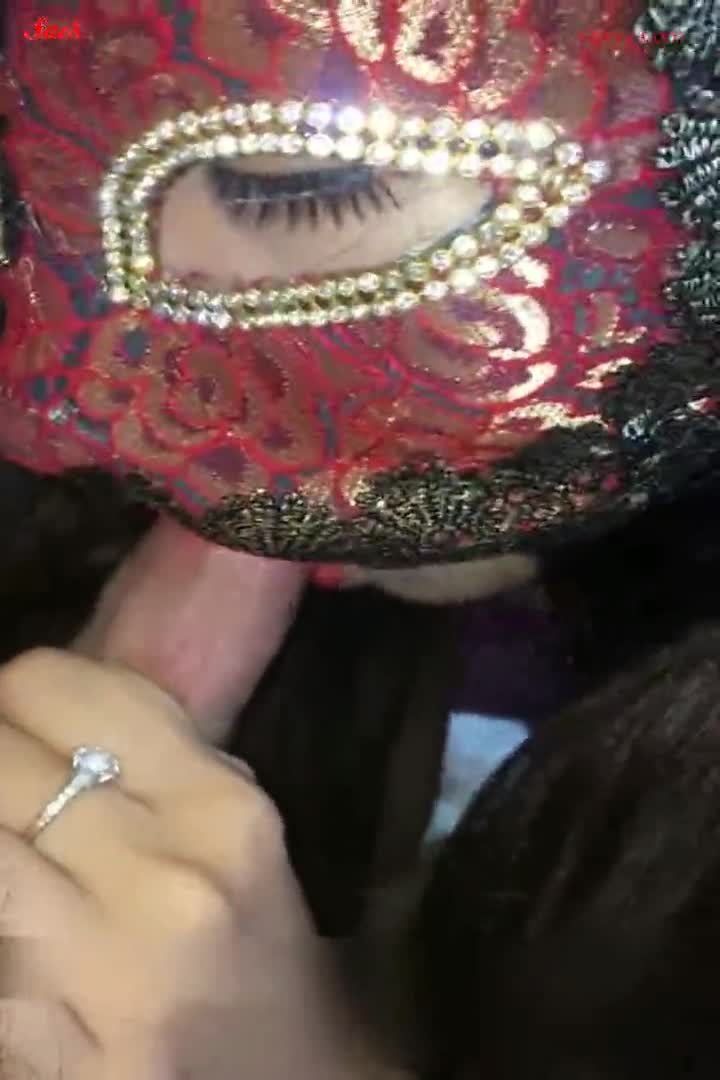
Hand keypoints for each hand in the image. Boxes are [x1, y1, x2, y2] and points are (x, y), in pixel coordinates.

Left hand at [0, 649, 360, 1079]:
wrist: (286, 1077)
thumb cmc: (255, 938)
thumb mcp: (234, 820)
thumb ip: (154, 748)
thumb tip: (36, 696)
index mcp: (217, 807)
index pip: (55, 690)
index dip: (14, 693)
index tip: (16, 716)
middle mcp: (164, 880)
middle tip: (10, 783)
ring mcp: (101, 973)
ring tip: (17, 843)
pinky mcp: (55, 1054)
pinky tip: (22, 917)